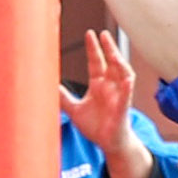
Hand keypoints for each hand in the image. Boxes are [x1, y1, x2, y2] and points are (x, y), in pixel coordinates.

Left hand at [62, 32, 153, 177]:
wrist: (107, 143)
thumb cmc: (96, 126)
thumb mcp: (74, 110)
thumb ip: (64, 98)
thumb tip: (50, 86)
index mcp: (98, 85)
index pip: (97, 62)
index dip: (93, 48)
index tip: (90, 33)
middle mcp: (110, 87)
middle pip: (111, 63)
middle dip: (109, 48)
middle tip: (103, 34)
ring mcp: (118, 96)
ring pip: (123, 74)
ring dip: (120, 63)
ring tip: (114, 53)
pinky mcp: (123, 108)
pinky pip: (127, 95)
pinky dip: (127, 87)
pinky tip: (127, 79)